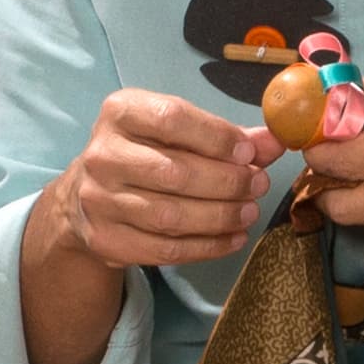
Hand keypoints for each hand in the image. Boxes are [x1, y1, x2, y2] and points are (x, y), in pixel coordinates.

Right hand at [53, 87, 277, 271]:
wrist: (89, 194)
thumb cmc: (144, 152)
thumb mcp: (177, 131)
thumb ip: (225, 136)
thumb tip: (274, 142)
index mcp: (121, 113)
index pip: (171, 119)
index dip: (216, 138)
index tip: (250, 153)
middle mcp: (103, 155)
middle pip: (175, 172)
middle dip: (227, 182)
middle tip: (258, 186)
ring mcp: (99, 201)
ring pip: (171, 216)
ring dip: (220, 217)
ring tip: (249, 212)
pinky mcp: (105, 240)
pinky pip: (165, 250)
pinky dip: (207, 247)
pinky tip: (233, 238)